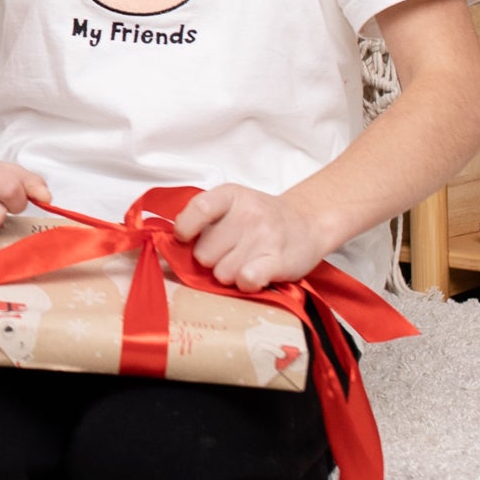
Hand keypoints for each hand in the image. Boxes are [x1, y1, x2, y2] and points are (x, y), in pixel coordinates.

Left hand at [174, 180, 331, 291]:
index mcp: (230, 195)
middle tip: (230, 252)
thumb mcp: (231, 204)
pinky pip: (245, 280)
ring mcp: (264, 236)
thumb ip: (202, 218)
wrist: (309, 223)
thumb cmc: (262, 218)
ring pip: (221, 273)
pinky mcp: (278, 260)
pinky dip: (246, 284)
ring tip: (246, 261)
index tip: (185, 238)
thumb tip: (170, 245)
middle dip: (212, 259)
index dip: (185, 230)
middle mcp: (247, 213)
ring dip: (229, 274)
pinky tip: (254, 275)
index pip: (197, 209)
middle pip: (203, 253)